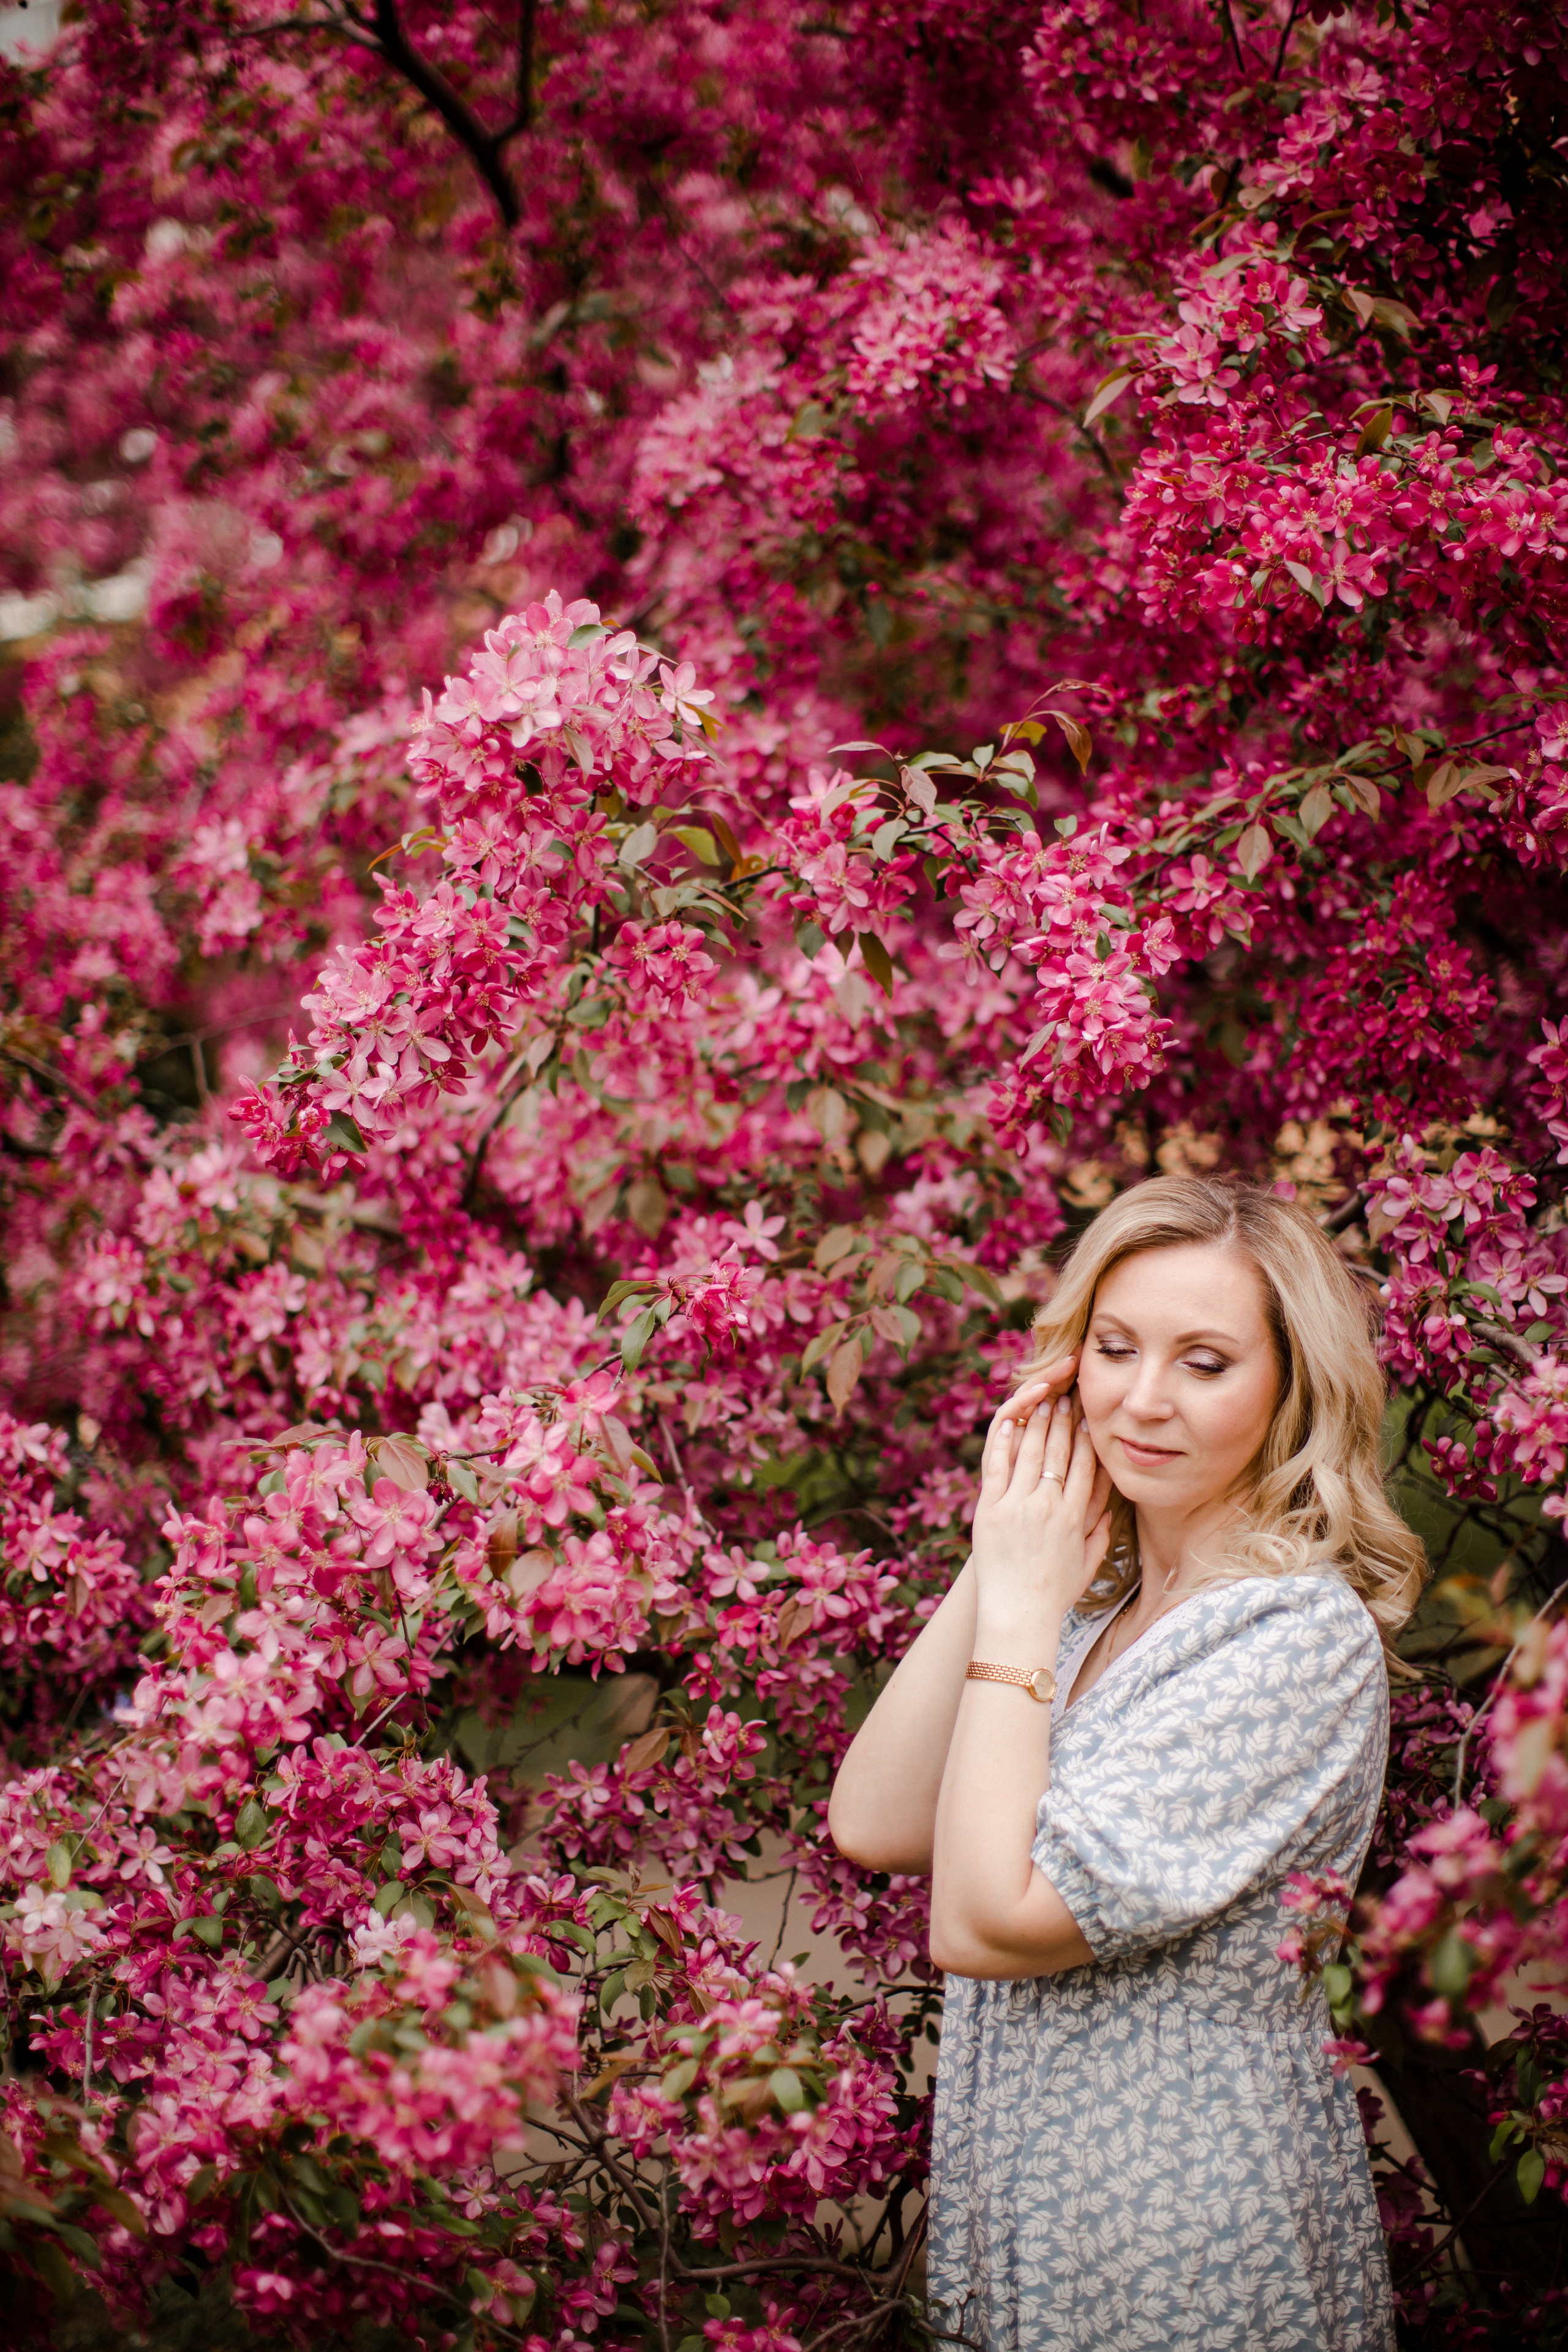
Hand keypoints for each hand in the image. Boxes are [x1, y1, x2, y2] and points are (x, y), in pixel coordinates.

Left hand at [970, 1355, 1112, 1650]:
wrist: (1019, 1616)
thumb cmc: (1053, 1595)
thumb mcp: (1089, 1565)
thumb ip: (1101, 1534)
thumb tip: (1110, 1509)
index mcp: (1075, 1517)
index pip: (1086, 1465)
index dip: (1087, 1436)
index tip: (1088, 1417)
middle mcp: (1048, 1505)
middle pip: (1060, 1450)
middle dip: (1064, 1418)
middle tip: (1068, 1395)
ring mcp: (1017, 1505)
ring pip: (1031, 1450)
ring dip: (1038, 1419)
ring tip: (1044, 1398)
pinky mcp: (989, 1509)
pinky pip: (995, 1465)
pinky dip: (1003, 1439)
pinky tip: (1009, 1419)